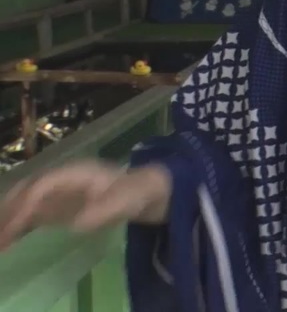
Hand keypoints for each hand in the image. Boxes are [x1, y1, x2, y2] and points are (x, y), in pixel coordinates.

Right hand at [0, 160, 171, 251]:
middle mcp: (61, 179)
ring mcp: (58, 192)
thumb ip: (105, 209)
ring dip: (10, 218)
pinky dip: (18, 225)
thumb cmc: (136, 191)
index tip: (17, 224)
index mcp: (75, 173)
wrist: (144, 192)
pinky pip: (32, 214)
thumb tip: (78, 223)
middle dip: (10, 210)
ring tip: (1, 241)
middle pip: (27, 190)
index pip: (43, 185)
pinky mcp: (58, 206)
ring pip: (25, 202)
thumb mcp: (127, 199)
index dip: (27, 203)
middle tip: (0, 234)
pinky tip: (9, 241)